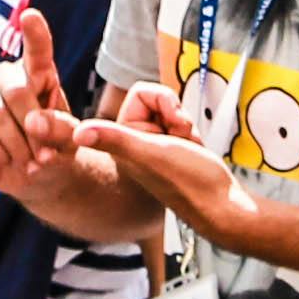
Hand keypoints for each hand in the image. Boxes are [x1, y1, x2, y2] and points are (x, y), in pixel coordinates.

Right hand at [0, 9, 109, 208]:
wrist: (35, 176)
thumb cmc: (56, 149)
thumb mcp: (70, 141)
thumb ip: (60, 129)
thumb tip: (33, 123)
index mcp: (40, 74)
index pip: (37, 49)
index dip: (34, 32)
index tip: (30, 16)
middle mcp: (8, 76)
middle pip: (15, 89)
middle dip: (30, 127)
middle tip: (43, 157)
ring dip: (14, 143)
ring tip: (29, 163)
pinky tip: (5, 160)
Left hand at [82, 110, 238, 239]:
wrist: (221, 204)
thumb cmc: (191, 183)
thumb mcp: (151, 154)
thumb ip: (116, 140)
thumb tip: (77, 133)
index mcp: (121, 143)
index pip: (141, 93)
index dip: (164, 101)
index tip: (173, 121)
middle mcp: (133, 144)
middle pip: (157, 100)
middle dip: (176, 114)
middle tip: (181, 135)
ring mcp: (152, 146)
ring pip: (172, 111)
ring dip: (186, 124)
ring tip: (187, 145)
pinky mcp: (170, 148)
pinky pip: (181, 124)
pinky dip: (192, 132)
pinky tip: (192, 149)